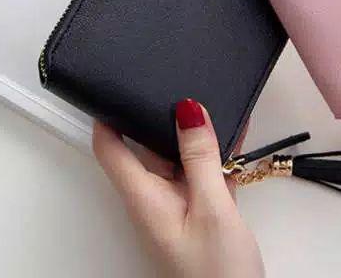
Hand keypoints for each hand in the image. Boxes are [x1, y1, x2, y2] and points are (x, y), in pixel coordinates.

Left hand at [93, 99, 263, 277]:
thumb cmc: (217, 275)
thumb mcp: (212, 207)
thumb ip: (199, 157)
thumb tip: (187, 110)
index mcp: (144, 197)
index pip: (110, 148)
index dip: (106, 113)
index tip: (115, 82)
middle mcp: (155, 197)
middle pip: (147, 145)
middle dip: (164, 115)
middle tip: (185, 85)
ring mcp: (177, 204)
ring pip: (180, 156)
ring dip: (195, 134)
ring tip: (217, 106)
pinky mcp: (199, 210)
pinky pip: (202, 171)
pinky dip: (215, 154)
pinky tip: (234, 136)